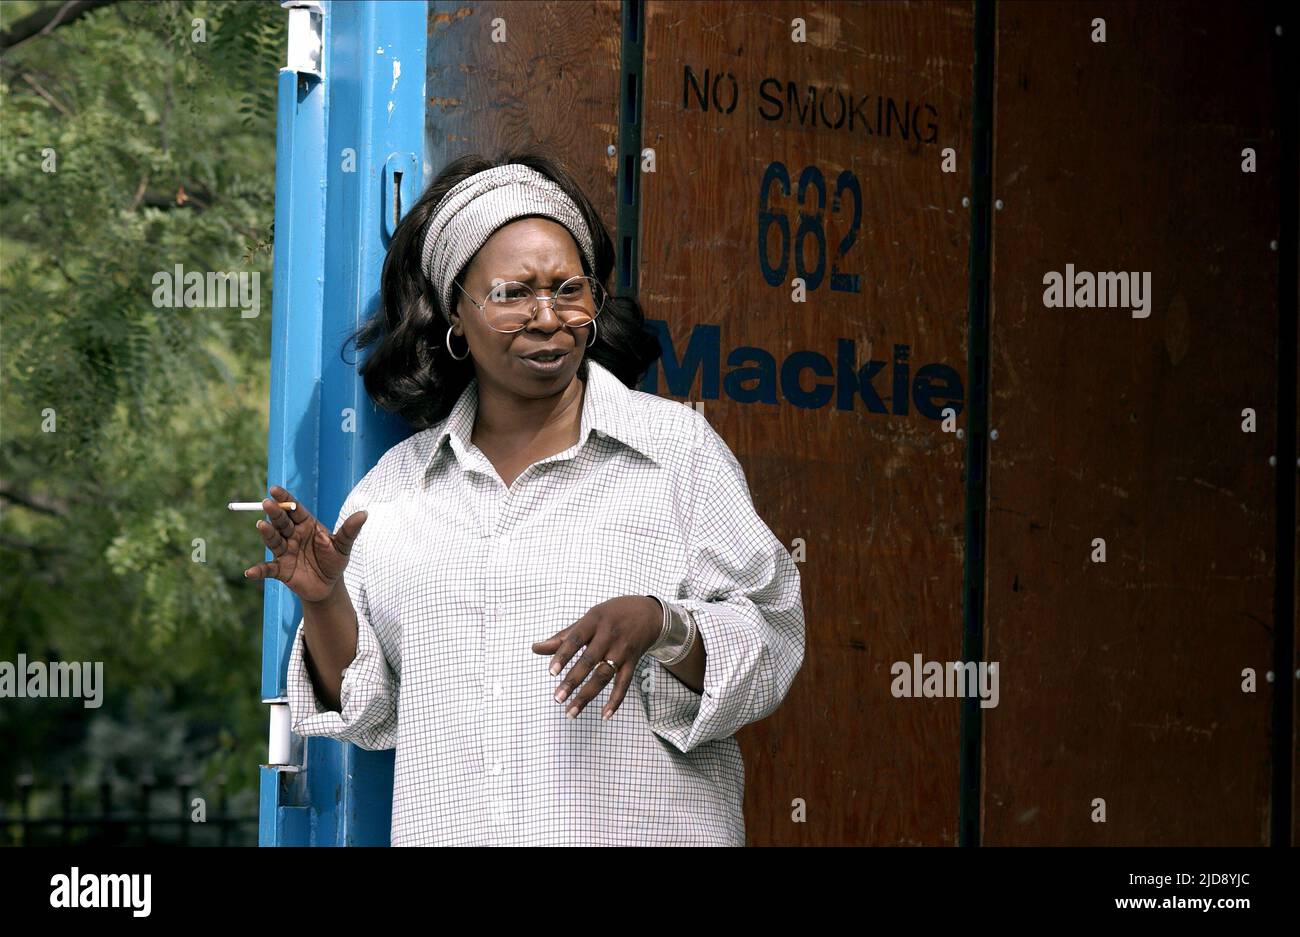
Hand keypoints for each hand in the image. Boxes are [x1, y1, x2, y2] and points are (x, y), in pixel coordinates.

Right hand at [242, 485, 367, 604]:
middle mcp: (292, 536)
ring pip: (274, 540)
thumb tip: (364, 513)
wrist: (329, 585)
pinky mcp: (280, 570)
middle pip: (282, 522)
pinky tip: (250, 572)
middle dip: (274, 513)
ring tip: (261, 525)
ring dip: (267, 533)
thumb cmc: (334, 560)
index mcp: (306, 525)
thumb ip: (350, 530)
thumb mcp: (343, 546)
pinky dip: (258, 571)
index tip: (274, 489)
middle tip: (267, 503)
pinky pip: (267, 569)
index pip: (294, 509)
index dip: (284, 499)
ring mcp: (285, 552)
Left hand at [531, 596, 662, 720]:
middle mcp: (609, 636)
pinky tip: (605, 715)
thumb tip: (534, 648)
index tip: (550, 672)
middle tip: (557, 698)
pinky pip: (624, 684)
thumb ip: (562, 637)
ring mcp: (622, 650)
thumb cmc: (610, 616)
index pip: (575, 640)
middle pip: (590, 660)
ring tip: (570, 712)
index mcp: (594, 621)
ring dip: (587, 695)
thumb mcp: (587, 620)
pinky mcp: (632, 662)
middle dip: (573, 680)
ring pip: (604, 675)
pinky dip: (615, 700)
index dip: (563, 655)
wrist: (647, 613)